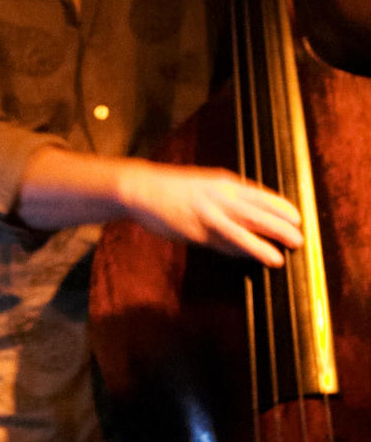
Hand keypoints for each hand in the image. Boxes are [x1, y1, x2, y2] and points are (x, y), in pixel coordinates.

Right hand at [119, 158, 302, 268]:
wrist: (141, 188)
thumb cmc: (173, 187)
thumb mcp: (205, 183)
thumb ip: (226, 196)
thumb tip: (248, 212)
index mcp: (223, 183)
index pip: (259, 195)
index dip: (279, 206)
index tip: (297, 217)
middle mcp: (218, 196)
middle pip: (255, 212)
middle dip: (279, 227)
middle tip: (299, 239)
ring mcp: (206, 213)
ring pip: (240, 230)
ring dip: (261, 245)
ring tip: (279, 258)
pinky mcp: (193, 230)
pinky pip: (219, 243)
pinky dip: (236, 252)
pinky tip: (248, 259)